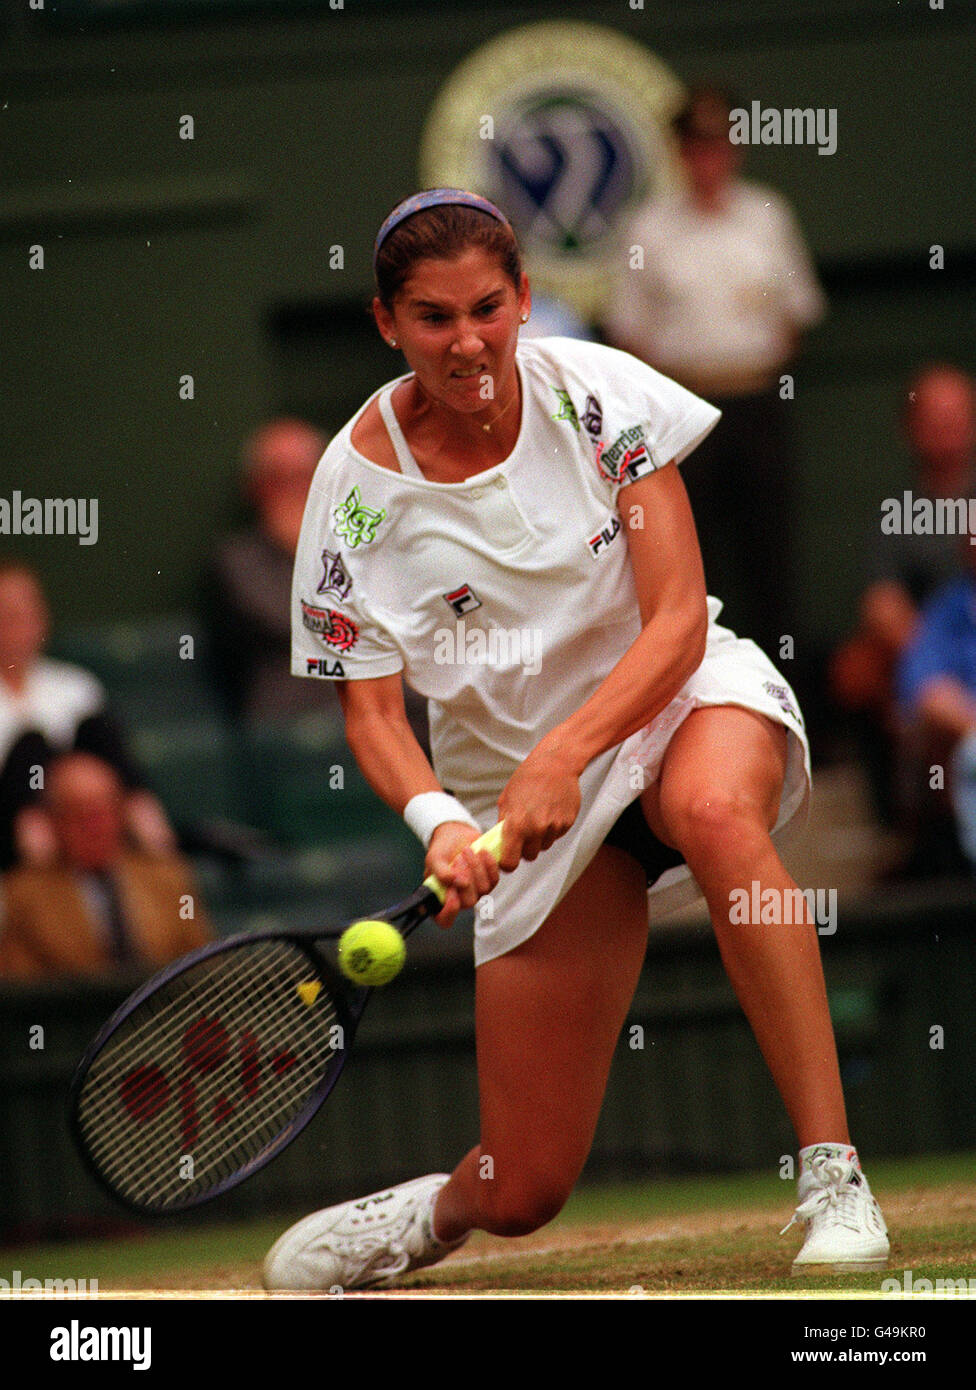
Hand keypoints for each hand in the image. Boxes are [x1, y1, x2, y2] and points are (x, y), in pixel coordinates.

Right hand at [425, 822, 500, 928]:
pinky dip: (489, 864)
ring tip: (466, 850)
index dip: (449, 912)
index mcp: (441, 899)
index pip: (444, 919)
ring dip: (475, 867)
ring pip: (483, 889)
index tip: (452, 891)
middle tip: (458, 859)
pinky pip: (494, 879)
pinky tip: (481, 851)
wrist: (455, 835)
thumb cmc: (441, 850)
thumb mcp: (434, 859)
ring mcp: (476, 891)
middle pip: (468, 902)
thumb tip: (455, 882)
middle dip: (465, 878)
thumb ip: (440, 872)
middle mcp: (459, 899)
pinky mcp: (489, 880)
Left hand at [496, 746, 580, 869]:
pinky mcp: (567, 823)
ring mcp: (554, 827)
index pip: (511, 862)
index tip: (508, 857)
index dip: (508, 862)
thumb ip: (503, 824)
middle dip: (525, 848)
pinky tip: (549, 810)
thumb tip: (500, 843)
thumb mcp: (506, 800)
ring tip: (538, 817)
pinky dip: (552, 828)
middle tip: (523, 833)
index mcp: (517, 825)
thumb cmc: (527, 779)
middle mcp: (537, 829)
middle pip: (530, 856)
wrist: (555, 764)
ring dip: (540, 838)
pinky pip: (556, 835)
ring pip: (544, 846)